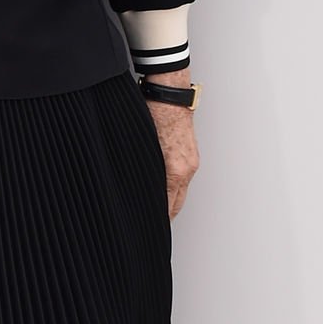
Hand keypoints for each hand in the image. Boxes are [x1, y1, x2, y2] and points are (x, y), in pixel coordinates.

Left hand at [142, 76, 199, 219]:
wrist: (169, 93)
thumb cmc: (154, 113)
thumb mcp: (141, 147)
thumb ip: (140, 171)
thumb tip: (131, 189)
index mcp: (175, 170)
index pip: (169, 206)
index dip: (159, 220)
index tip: (149, 229)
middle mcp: (187, 168)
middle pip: (178, 203)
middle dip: (166, 216)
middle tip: (151, 226)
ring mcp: (191, 160)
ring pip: (181, 190)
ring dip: (170, 200)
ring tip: (156, 210)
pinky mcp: (190, 153)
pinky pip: (182, 177)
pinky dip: (174, 186)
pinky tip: (163, 188)